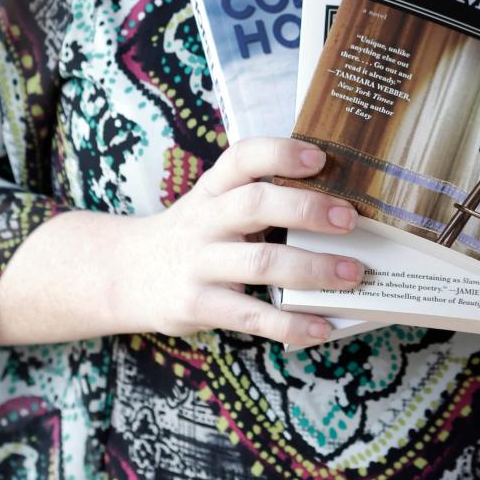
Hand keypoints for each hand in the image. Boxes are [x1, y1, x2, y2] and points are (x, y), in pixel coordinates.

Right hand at [137, 137, 364, 346]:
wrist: (127, 275)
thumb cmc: (196, 234)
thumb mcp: (214, 204)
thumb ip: (259, 197)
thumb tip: (337, 202)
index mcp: (213, 188)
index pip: (242, 156)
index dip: (280, 153)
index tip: (320, 157)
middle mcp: (204, 220)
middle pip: (255, 204)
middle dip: (307, 210)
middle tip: (350, 219)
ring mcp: (199, 263)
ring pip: (259, 262)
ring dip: (312, 268)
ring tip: (351, 273)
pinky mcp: (198, 305)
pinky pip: (250, 315)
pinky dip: (289, 323)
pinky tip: (321, 326)